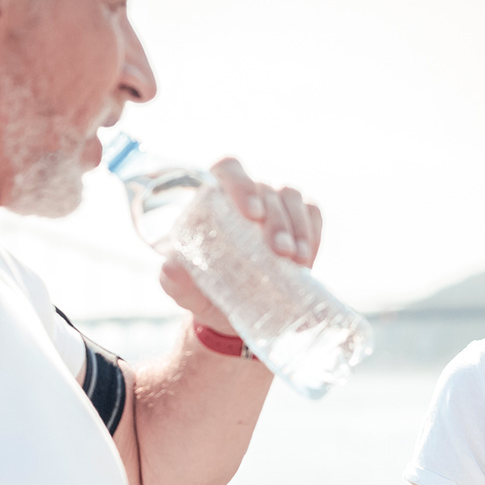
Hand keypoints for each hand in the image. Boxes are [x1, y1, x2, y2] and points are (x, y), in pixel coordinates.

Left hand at [159, 158, 320, 334]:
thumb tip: (171, 266)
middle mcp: (245, 195)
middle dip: (276, 220)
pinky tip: (307, 260)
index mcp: (213, 199)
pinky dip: (313, 233)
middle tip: (279, 252)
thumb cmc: (203, 292)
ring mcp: (275, 205)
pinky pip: (312, 213)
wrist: (232, 315)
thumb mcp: (185, 291)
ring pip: (291, 197)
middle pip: (264, 188)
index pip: (227, 169)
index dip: (241, 184)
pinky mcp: (299, 221)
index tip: (251, 214)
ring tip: (296, 262)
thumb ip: (174, 280)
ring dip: (297, 227)